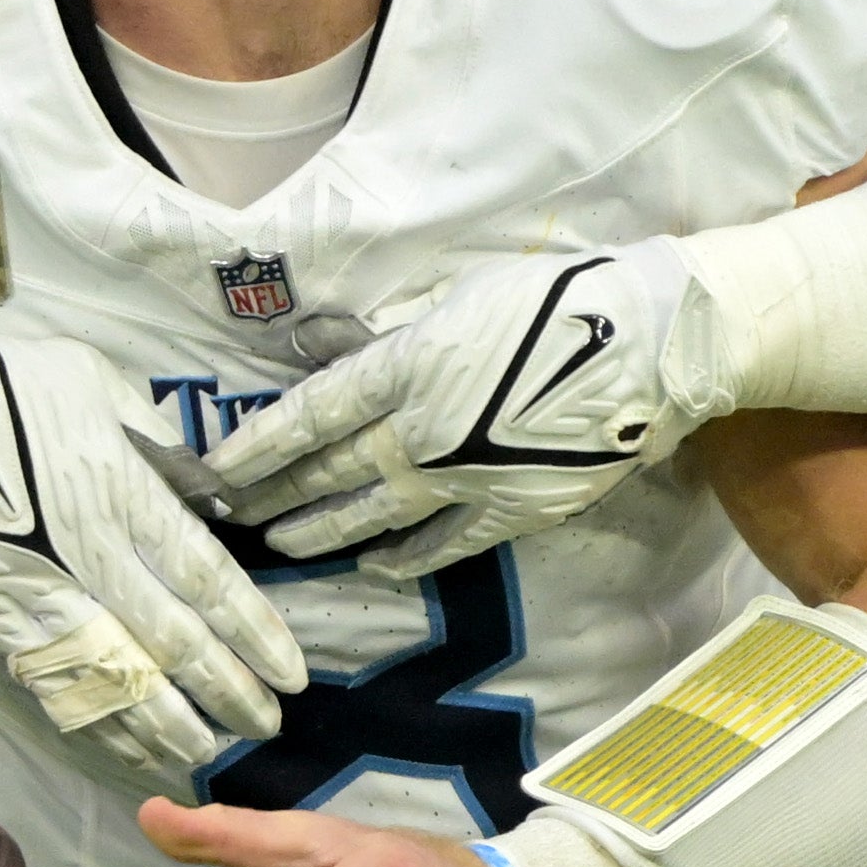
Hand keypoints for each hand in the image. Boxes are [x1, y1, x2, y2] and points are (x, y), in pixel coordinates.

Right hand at [0, 315, 306, 783]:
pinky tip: (128, 744)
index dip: (253, 634)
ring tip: (207, 751)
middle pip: (172, 640)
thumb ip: (159, 445)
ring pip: (115, 674)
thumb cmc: (3, 383)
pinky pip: (56, 681)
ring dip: (166, 721)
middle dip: (226, 690)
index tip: (290, 674)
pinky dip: (96, 720)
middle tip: (266, 727)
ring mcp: (38, 594)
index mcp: (122, 494)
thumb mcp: (99, 384)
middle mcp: (88, 555)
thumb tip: (212, 496)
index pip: (205, 580)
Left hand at [205, 245, 707, 578]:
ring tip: (279, 543)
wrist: (649, 348)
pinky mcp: (508, 511)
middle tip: (230, 512)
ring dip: (320, 529)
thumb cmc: (560, 303)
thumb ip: (397, 341)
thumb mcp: (461, 302)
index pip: (310, 415)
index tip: (217, 467)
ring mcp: (463, 479)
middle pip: (329, 469)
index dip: (258, 445)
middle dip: (274, 493)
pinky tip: (372, 564)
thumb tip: (339, 352)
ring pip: (372, 513)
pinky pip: (442, 544)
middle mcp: (421, 432)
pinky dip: (403, 556)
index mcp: (406, 368)